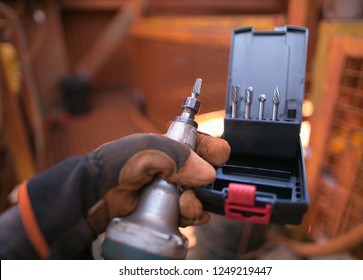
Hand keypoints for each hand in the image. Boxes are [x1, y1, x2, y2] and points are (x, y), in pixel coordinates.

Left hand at [86, 133, 229, 234]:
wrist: (98, 195)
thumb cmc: (118, 164)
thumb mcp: (149, 149)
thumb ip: (180, 156)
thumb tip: (208, 173)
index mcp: (172, 147)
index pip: (202, 144)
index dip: (213, 150)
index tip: (219, 157)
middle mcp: (175, 168)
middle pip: (206, 173)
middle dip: (208, 181)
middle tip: (198, 185)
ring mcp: (172, 190)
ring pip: (200, 195)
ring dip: (198, 201)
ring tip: (185, 202)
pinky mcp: (168, 210)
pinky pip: (190, 213)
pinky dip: (192, 215)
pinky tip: (182, 213)